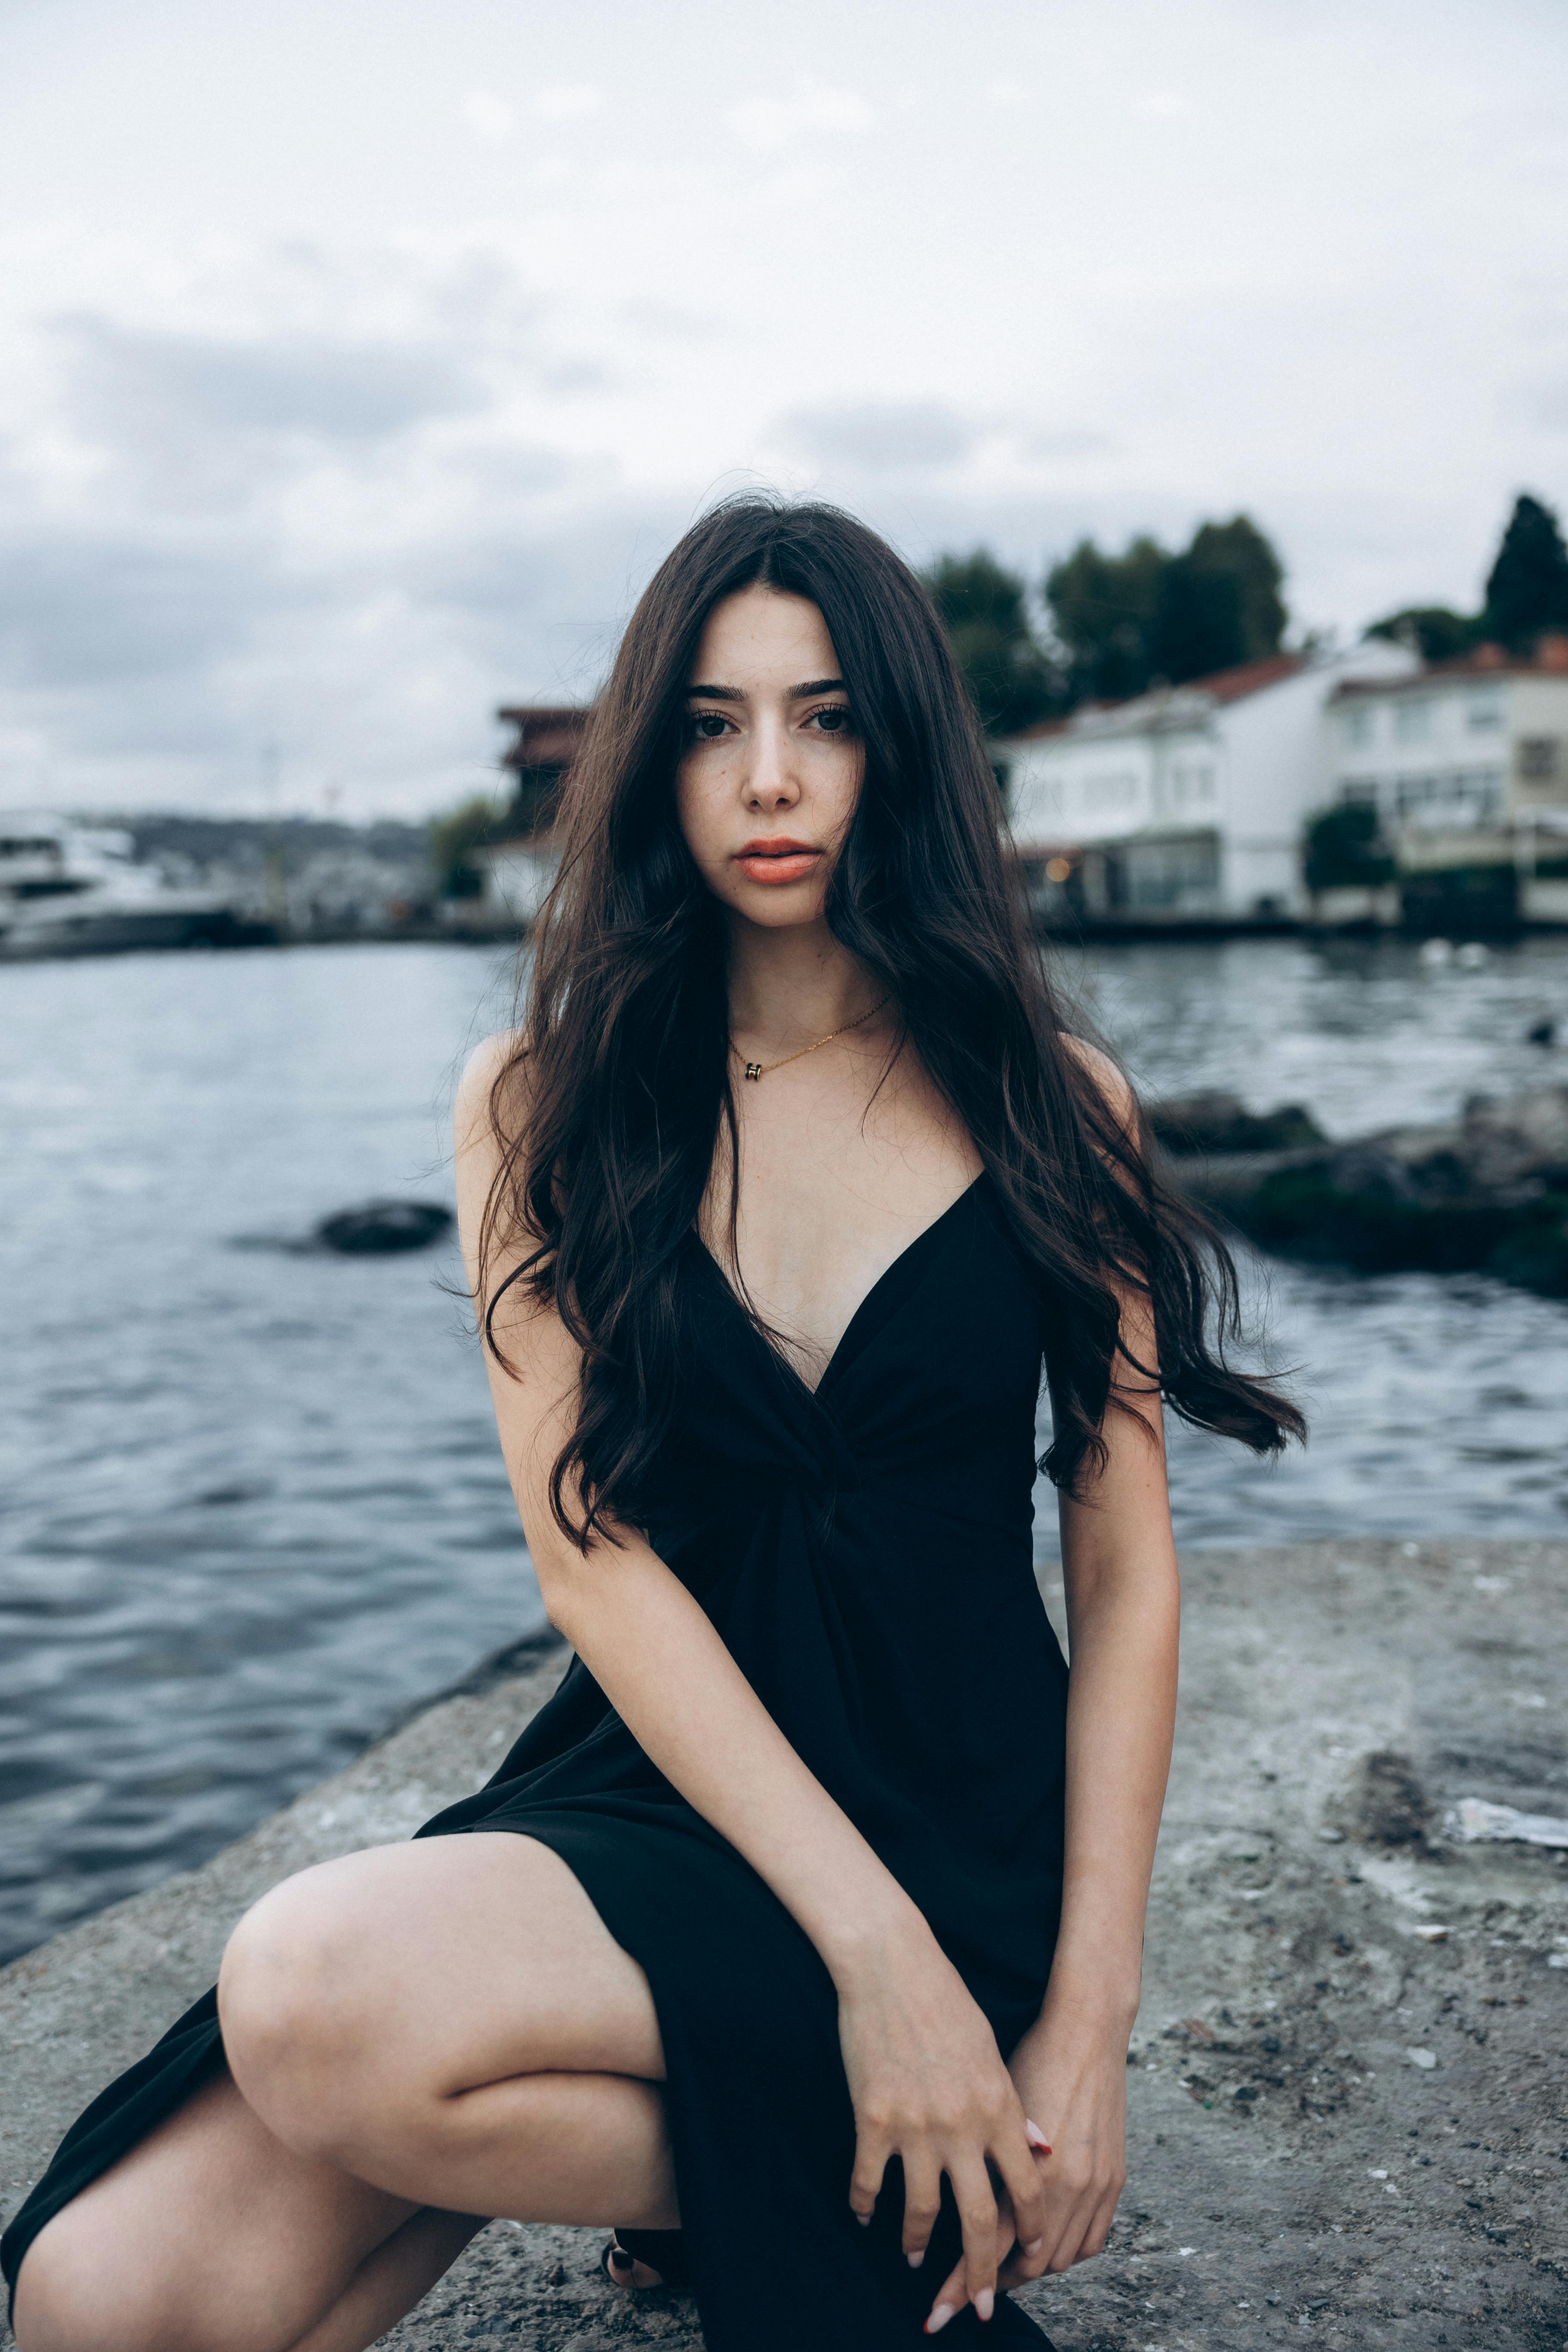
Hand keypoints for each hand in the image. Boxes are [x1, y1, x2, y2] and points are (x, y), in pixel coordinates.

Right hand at [835, 1921, 1047, 2325]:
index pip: (1025, 2187)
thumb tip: (1037, 2149)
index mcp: (998, 2107)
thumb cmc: (946, 2001)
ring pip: (920, 2211)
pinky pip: (870, 2181)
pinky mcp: (873, 2119)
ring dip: (916, 2244)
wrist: (891, 1965)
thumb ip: (1013, 2107)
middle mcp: (962, 2126)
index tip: (1032, 2256)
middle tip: (985, 2305)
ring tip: (912, 2260)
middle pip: (976, 2219)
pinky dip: (867, 2205)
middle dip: (982, 2270)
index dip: (1029, 2229)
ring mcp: (915, 2126)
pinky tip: (865, 2216)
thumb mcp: (992, 2052)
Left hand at [922, 2007, 1128, 2326]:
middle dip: (992, 2286)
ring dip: (1030, 2271)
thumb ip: (980, 2161)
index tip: (936, 2304)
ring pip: (1061, 2260)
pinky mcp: (1115, 2179)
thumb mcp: (994, 2110)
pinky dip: (1068, 2252)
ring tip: (1000, 2272)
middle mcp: (1066, 2184)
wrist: (1086, 2028)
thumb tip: (950, 2202)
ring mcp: (1095, 2185)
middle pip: (1028, 2265)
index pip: (989, 2243)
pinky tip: (1045, 2247)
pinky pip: (1093, 2241)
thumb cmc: (1030, 2058)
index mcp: (1027, 2167)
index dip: (961, 2278)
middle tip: (966, 2298)